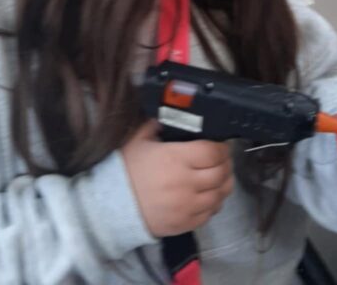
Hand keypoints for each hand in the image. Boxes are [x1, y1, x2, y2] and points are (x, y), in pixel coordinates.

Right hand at [122, 120, 233, 236]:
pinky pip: (209, 214)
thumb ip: (157, 123)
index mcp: (175, 159)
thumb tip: (172, 112)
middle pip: (220, 173)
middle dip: (226, 164)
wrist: (110, 206)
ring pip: (219, 195)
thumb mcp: (138, 139)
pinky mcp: (184, 224)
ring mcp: (186, 206)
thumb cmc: (126, 170)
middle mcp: (185, 183)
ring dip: (224, 184)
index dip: (221, 148)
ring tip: (221, 176)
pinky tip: (210, 195)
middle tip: (223, 159)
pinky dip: (214, 204)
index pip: (212, 152)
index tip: (221, 145)